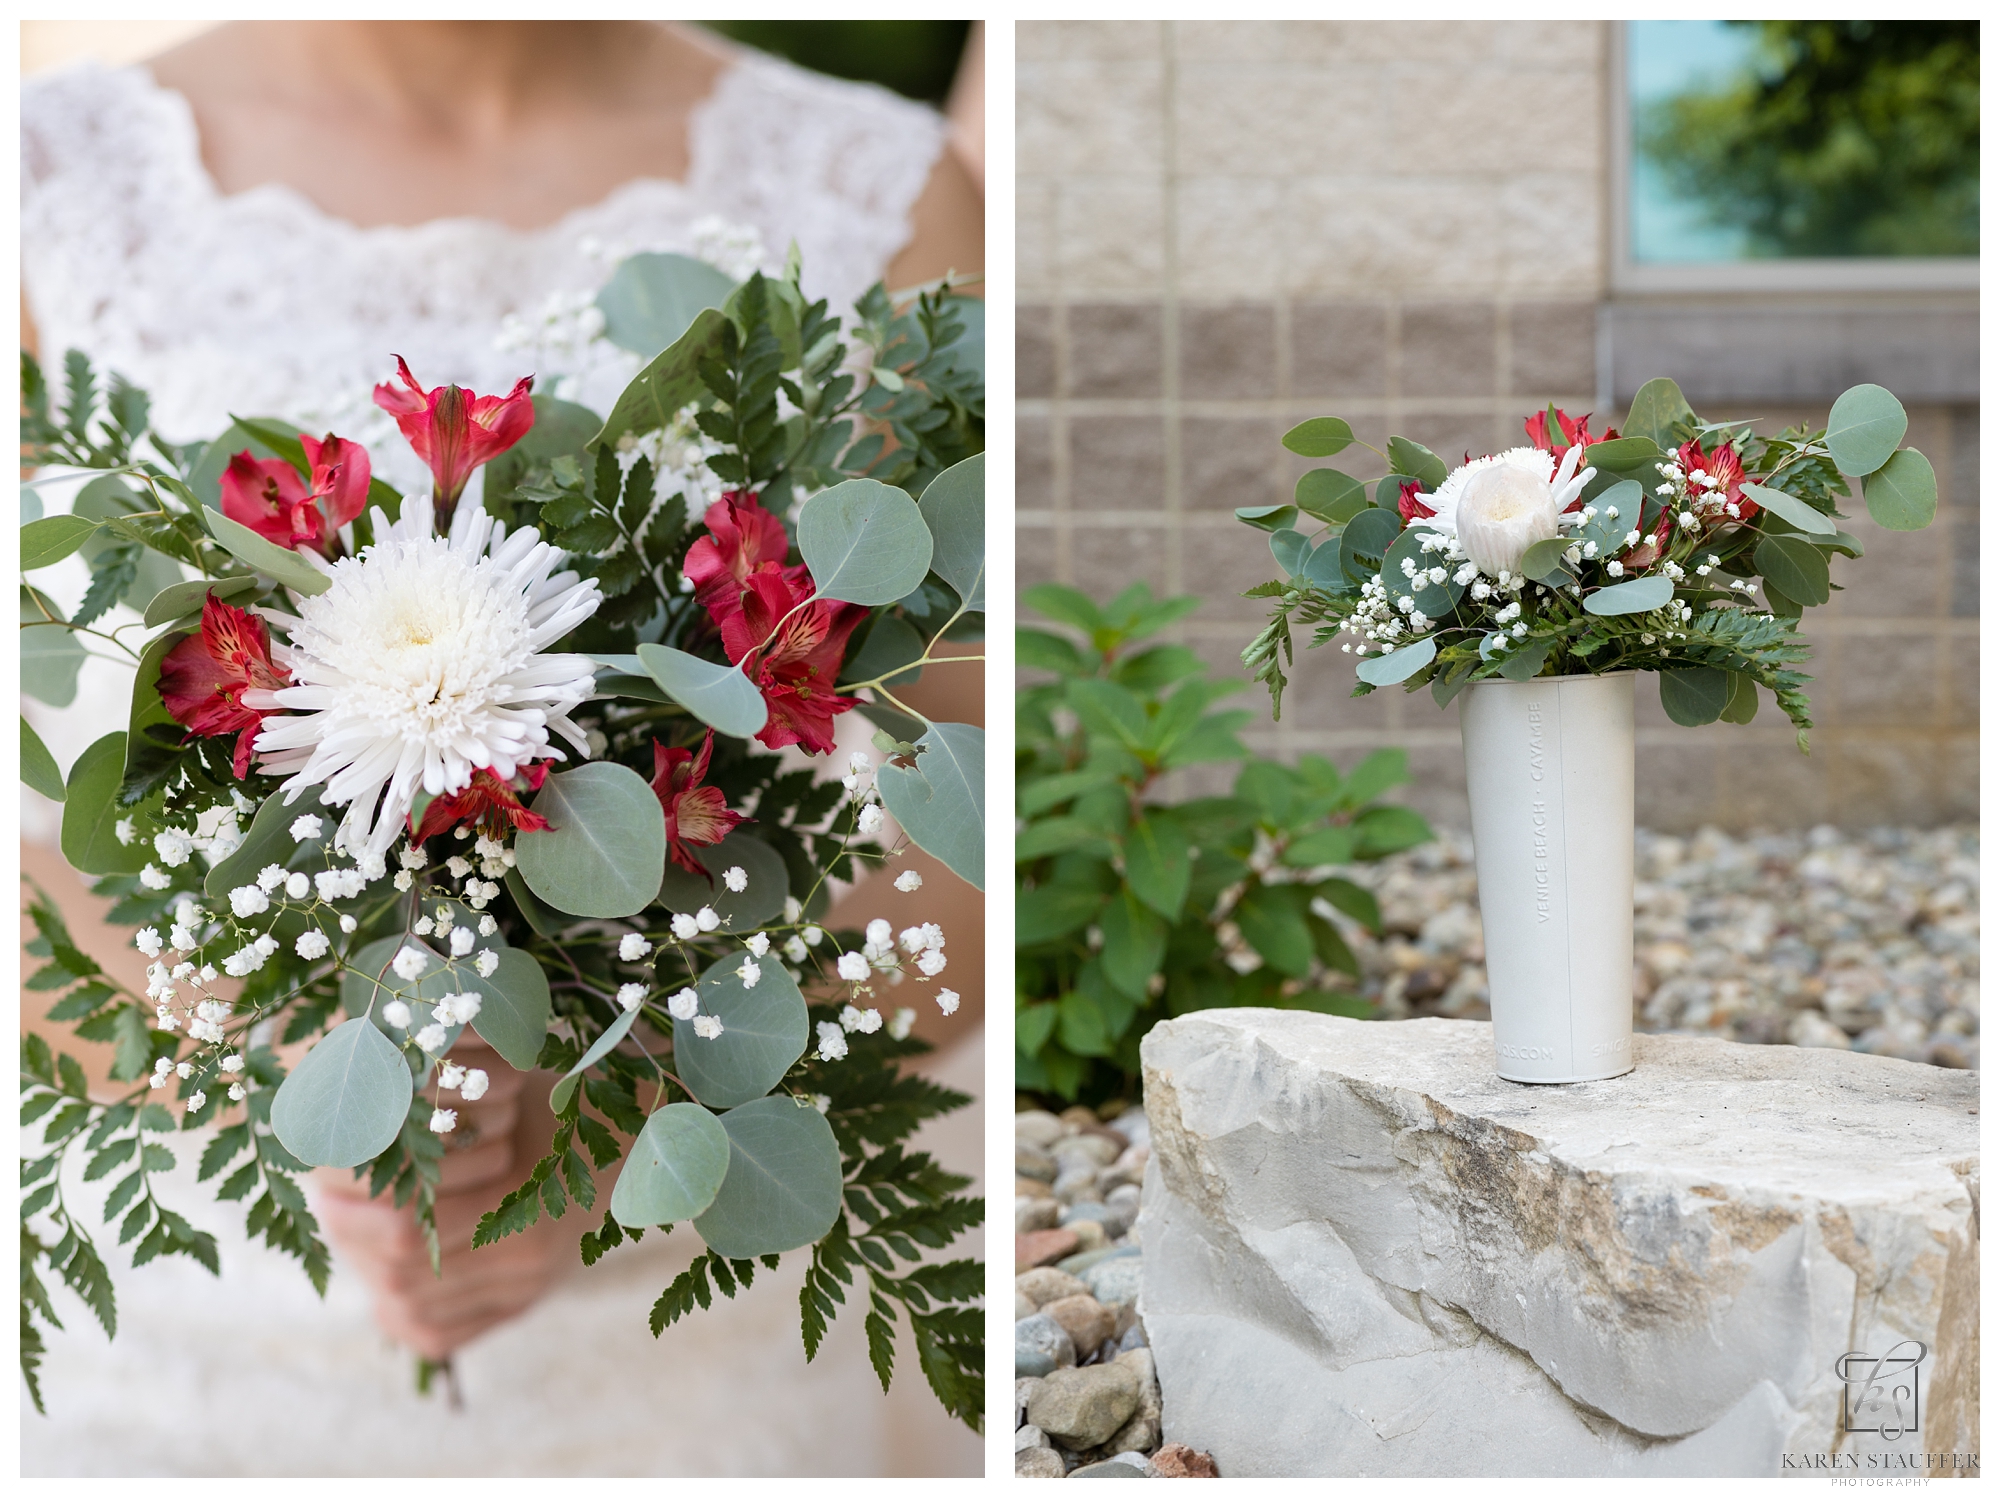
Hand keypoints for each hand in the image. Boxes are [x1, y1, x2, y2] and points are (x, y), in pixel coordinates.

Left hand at [313, 1034, 572, 1360]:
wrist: (624, 1142)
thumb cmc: (551, 1106)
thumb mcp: (500, 1098)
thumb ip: (441, 1123)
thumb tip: (353, 1134)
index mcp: (524, 1206)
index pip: (411, 1233)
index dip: (356, 1215)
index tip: (323, 1184)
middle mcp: (527, 1260)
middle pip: (404, 1278)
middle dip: (353, 1245)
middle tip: (326, 1205)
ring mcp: (525, 1289)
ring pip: (414, 1311)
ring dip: (370, 1277)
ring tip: (350, 1234)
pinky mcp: (519, 1305)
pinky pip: (440, 1334)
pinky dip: (402, 1313)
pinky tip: (384, 1278)